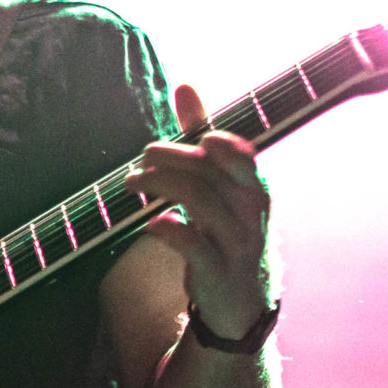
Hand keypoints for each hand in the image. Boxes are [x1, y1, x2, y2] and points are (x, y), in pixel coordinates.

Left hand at [126, 84, 276, 339]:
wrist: (241, 301)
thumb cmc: (225, 229)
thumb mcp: (220, 184)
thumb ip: (202, 135)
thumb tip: (185, 86)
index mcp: (254, 186)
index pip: (239, 153)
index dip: (208, 139)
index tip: (178, 142)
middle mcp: (251, 212)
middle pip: (207, 171)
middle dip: (167, 160)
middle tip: (140, 163)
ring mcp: (237, 243)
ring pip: (198, 201)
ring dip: (157, 186)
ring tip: (133, 184)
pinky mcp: (217, 272)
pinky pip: (190, 243)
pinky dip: (165, 227)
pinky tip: (151, 223)